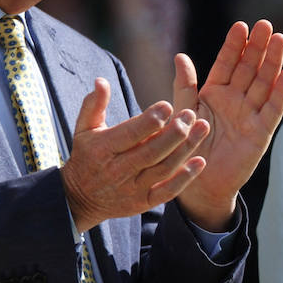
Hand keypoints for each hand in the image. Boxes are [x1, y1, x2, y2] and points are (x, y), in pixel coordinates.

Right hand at [62, 79, 211, 233]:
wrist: (80, 199)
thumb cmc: (85, 157)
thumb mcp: (83, 129)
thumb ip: (94, 104)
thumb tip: (102, 80)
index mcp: (103, 149)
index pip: (131, 133)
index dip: (151, 120)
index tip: (167, 105)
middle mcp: (118, 170)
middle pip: (152, 151)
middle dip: (174, 132)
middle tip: (191, 115)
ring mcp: (132, 188)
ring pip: (164, 168)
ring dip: (185, 148)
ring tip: (202, 128)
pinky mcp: (142, 202)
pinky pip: (167, 191)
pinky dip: (185, 178)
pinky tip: (199, 161)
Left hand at [172, 20, 282, 229]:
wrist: (198, 184)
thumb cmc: (188, 147)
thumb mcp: (183, 112)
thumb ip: (184, 86)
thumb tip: (180, 56)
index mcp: (215, 93)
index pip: (227, 64)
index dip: (234, 46)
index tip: (241, 25)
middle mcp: (235, 100)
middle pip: (249, 68)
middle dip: (258, 46)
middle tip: (266, 23)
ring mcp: (250, 115)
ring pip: (264, 83)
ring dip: (273, 62)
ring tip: (280, 39)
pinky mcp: (261, 132)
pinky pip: (273, 109)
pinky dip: (281, 91)